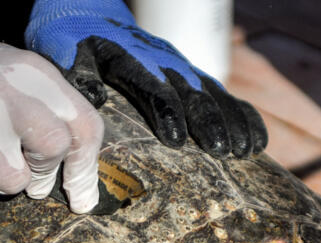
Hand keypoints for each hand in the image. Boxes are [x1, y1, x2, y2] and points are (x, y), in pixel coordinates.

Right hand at [0, 29, 104, 212]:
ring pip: (14, 181)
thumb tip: (84, 198)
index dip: (85, 166)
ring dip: (5, 179)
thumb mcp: (28, 83)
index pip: (83, 126)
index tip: (77, 188)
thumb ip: (62, 126)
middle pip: (53, 148)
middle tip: (28, 166)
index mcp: (33, 72)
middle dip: (45, 170)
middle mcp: (4, 89)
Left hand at [25, 0, 266, 157]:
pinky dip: (242, 117)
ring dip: (231, 122)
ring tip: (245, 151)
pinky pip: (223, 96)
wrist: (90, 12)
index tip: (176, 140)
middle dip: (209, 122)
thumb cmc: (72, 39)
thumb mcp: (64, 51)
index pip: (152, 85)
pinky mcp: (192, 76)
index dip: (166, 111)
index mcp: (130, 57)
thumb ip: (78, 73)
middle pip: (192, 92)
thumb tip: (96, 98)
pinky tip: (256, 143)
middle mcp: (162, 61)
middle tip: (223, 151)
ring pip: (213, 94)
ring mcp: (181, 68)